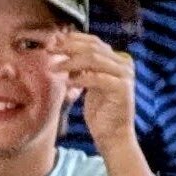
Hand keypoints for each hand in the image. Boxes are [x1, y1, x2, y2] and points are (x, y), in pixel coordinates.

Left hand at [52, 28, 136, 152]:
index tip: (53, 42)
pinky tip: (66, 83)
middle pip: (93, 47)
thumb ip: (82, 68)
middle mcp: (124, 64)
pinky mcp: (121, 89)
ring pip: (93, 60)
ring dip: (71, 62)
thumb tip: (61, 48)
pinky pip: (96, 78)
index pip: (94, 42)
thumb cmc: (100, 110)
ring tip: (54, 68)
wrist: (113, 135)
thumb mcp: (89, 84)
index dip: (72, 39)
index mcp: (118, 60)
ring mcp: (124, 75)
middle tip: (50, 50)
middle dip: (69, 47)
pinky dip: (79, 79)